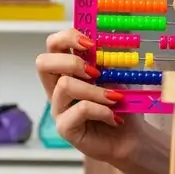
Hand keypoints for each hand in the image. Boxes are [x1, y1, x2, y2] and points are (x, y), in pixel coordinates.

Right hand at [35, 27, 139, 165]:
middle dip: (71, 62)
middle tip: (95, 72)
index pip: (53, 46)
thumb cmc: (121, 104)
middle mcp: (57, 88)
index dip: (67, 38)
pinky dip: (102, 109)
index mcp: (68, 71)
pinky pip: (79, 109)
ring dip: (96, 90)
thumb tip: (109, 36)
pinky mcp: (64, 128)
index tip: (91, 43)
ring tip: (115, 99)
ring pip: (65, 85)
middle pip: (43, 62)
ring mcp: (58, 109)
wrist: (131, 136)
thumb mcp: (117, 74)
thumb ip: (108, 57)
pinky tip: (113, 116)